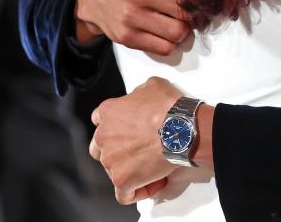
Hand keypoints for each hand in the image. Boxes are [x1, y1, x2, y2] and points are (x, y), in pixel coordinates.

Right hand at [75, 0, 190, 54]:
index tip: (199, 0)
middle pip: (185, 12)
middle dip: (192, 16)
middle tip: (191, 15)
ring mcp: (132, 17)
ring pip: (177, 32)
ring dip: (183, 32)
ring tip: (178, 25)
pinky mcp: (127, 37)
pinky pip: (164, 48)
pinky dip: (170, 44)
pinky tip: (165, 35)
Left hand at [89, 77, 182, 203]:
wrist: (181, 130)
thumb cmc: (169, 108)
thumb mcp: (152, 85)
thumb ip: (138, 94)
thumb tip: (140, 98)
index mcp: (108, 112)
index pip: (99, 121)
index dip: (115, 127)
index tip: (128, 132)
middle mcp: (103, 136)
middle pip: (100, 149)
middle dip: (117, 152)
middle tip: (138, 152)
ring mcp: (110, 160)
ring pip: (112, 171)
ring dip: (129, 171)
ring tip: (152, 169)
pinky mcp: (121, 179)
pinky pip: (123, 193)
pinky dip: (135, 192)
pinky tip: (150, 184)